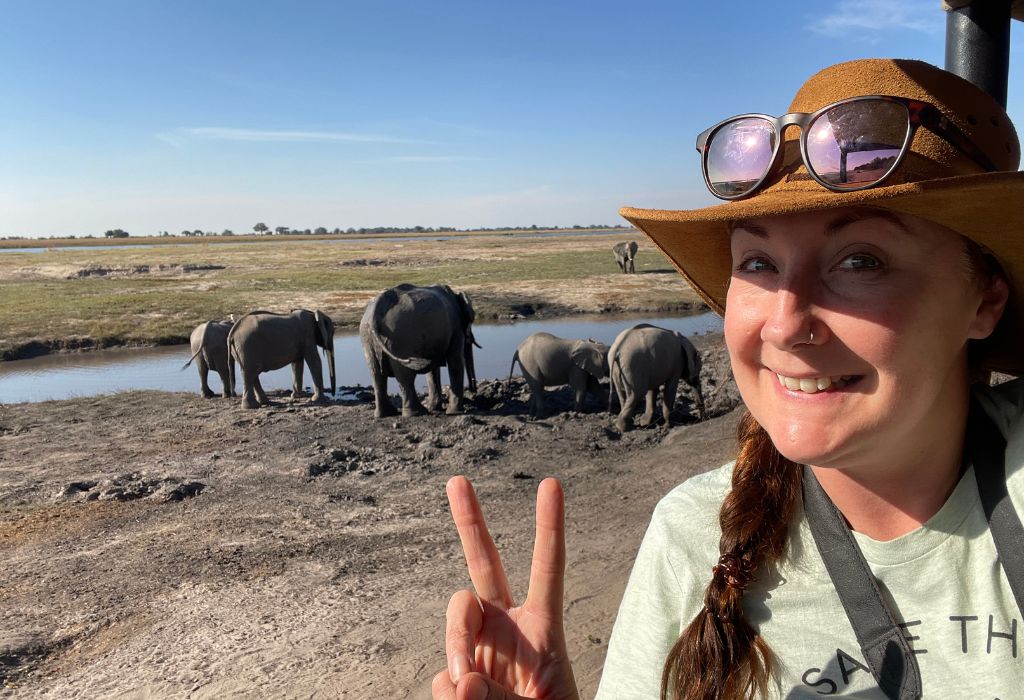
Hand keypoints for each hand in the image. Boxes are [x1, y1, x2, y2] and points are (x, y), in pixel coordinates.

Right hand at [432, 476, 578, 699]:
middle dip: (471, 522)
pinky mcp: (457, 675)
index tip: (551, 484)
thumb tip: (458, 680)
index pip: (547, 569)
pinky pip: (443, 676)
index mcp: (543, 627)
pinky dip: (448, 694)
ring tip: (466, 692)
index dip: (549, 527)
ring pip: (455, 622)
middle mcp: (508, 627)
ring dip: (456, 648)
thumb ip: (503, 698)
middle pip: (485, 565)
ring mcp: (480, 647)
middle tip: (457, 480)